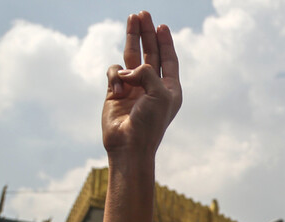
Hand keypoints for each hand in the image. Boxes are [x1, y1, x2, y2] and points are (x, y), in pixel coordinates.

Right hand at [102, 12, 181, 155]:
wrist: (129, 145)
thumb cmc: (149, 123)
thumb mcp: (159, 94)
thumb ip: (148, 72)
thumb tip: (129, 67)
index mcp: (169, 89)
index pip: (169, 60)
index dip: (165, 42)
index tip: (162, 26)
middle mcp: (152, 86)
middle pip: (150, 52)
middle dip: (147, 33)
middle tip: (143, 14)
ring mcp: (134, 88)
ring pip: (131, 57)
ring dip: (132, 37)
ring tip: (132, 18)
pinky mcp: (116, 92)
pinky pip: (115, 72)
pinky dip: (116, 76)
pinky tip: (119, 91)